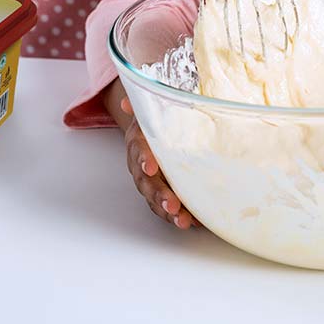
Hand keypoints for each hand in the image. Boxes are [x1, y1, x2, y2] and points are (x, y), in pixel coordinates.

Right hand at [121, 97, 197, 229]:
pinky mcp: (162, 195)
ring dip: (169, 213)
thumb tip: (127, 101)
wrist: (153, 132)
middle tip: (172, 205)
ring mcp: (151, 184)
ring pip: (156, 201)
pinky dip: (180, 216)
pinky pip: (167, 209)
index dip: (144, 159)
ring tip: (184, 222)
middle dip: (159, 195)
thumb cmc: (158, 121)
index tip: (151, 167)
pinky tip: (196, 222)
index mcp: (139, 143)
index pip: (139, 151)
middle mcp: (141, 167)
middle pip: (147, 184)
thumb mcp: (154, 109)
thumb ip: (146, 104)